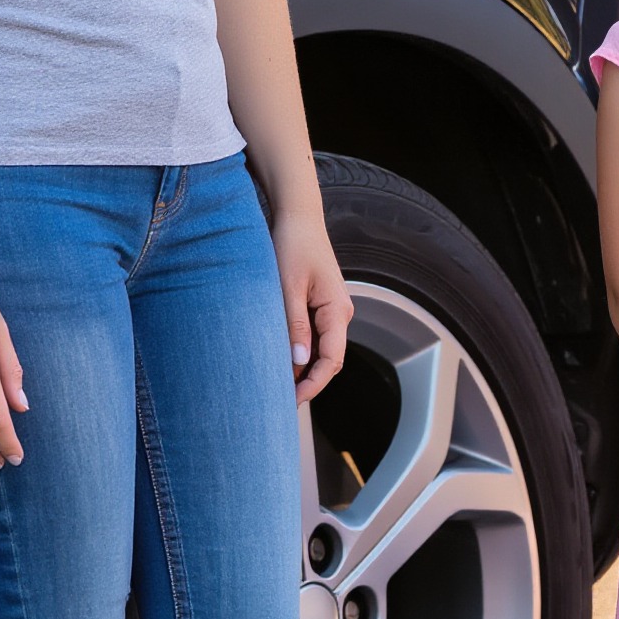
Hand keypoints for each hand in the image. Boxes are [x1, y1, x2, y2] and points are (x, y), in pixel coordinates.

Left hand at [274, 206, 351, 403]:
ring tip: (277, 384)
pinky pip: (315, 335)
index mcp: (337, 310)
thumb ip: (295, 326)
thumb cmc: (293, 246)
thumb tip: (300, 362)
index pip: (331, 360)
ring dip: (303, 368)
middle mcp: (340, 312)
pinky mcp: (321, 304)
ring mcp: (332, 309)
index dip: (313, 384)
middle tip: (281, 402)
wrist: (298, 217)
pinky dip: (301, 351)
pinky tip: (282, 359)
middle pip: (329, 359)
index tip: (292, 401)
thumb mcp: (289, 288)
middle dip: (308, 381)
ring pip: (322, 349)